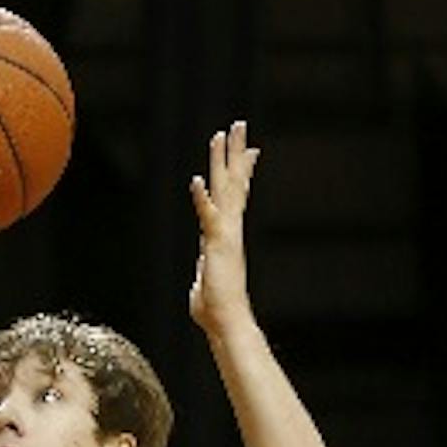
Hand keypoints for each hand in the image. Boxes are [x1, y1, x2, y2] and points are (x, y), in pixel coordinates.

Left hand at [189, 121, 259, 334]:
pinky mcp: (215, 243)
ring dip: (223, 162)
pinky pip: (208, 215)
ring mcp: (224, 233)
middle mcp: (229, 228)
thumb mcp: (207, 280)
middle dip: (235, 153)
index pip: (236, 196)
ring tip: (223, 134)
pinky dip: (201, 198)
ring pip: (224, 189)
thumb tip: (205, 272)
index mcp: (226, 234)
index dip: (242, 172)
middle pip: (233, 182)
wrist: (225, 320)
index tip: (250, 151)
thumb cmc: (214, 308)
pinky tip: (196, 180)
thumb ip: (206, 269)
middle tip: (238, 126)